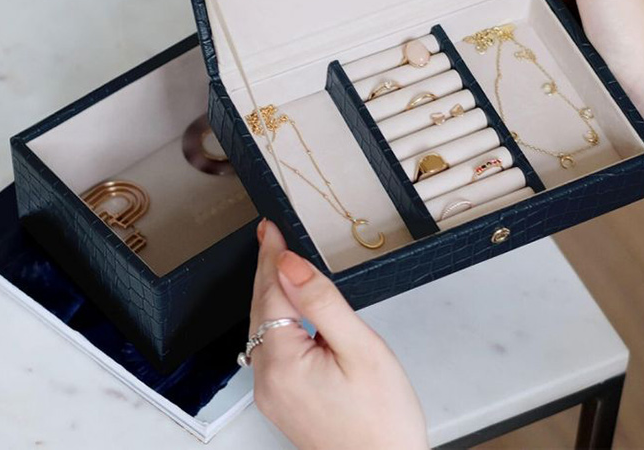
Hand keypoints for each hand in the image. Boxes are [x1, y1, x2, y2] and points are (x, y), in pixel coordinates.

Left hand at [248, 219, 428, 449]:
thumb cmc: (382, 417)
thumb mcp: (360, 347)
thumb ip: (322, 300)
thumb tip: (290, 264)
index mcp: (282, 363)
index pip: (271, 293)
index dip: (271, 256)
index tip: (269, 227)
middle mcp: (267, 380)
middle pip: (261, 309)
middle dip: (266, 269)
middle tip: (269, 235)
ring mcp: (271, 394)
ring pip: (262, 329)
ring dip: (270, 293)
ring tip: (276, 261)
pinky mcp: (281, 401)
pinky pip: (270, 348)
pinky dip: (275, 319)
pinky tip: (285, 307)